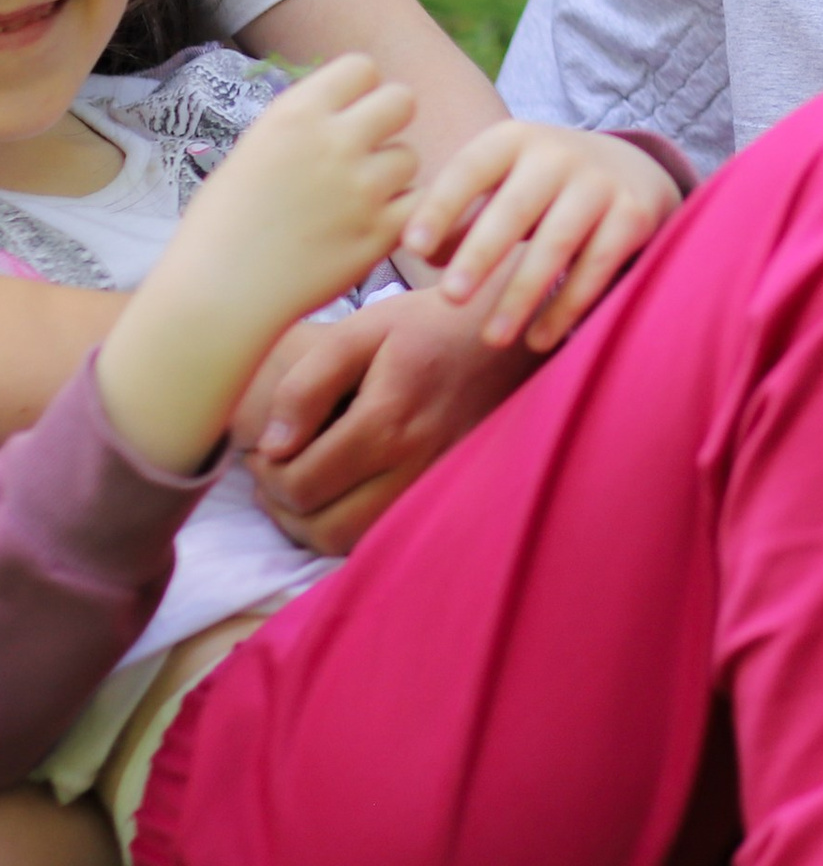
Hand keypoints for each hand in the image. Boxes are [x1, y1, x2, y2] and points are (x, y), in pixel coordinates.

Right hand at [162, 56, 419, 329]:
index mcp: (294, 116)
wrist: (215, 297)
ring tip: (354, 201)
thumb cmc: (221, 228)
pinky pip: (418, 203)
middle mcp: (333, 143)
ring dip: (391, 175)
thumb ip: (301, 128)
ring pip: (410, 157)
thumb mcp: (252, 154)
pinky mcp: (380, 232)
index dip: (360, 90)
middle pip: (402, 100)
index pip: (361, 67)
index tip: (349, 114)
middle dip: (390, 121)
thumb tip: (340, 109)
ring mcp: (362, 188)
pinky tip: (369, 227)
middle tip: (368, 150)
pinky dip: (401, 214)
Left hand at [238, 286, 534, 553]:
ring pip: (356, 541)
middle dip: (283, 507)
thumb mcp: (364, 329)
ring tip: (301, 488)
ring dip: (313, 526)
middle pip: (324, 526)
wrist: (517, 329)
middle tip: (275, 473)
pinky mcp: (453, 490)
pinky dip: (353, 526)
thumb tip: (272, 446)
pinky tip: (342, 493)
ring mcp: (439, 482)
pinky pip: (389, 532)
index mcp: (389, 419)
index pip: (301, 484)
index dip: (266, 474)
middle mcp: (417, 462)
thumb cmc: (434, 324)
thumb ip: (308, 384)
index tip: (263, 449)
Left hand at [402, 123, 679, 349]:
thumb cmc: (542, 188)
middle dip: (481, 254)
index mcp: (514, 140)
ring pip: (557, 243)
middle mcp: (558, 154)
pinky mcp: (634, 215)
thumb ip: (461, 217)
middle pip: (514, 208)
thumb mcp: (501, 185)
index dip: (441, 207)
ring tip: (492, 338)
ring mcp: (600, 183)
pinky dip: (567, 305)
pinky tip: (540, 338)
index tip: (412, 247)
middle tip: (450, 298)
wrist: (633, 168)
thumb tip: (425, 256)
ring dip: (522, 293)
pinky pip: (597, 266)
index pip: (470, 170)